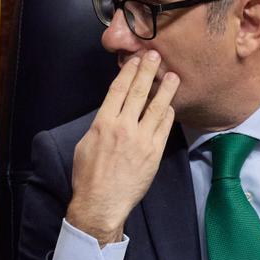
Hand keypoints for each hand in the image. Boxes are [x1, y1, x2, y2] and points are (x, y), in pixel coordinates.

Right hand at [65, 51, 177, 244]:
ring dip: (165, 89)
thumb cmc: (88, 176)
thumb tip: (112, 112)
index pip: (118, 90)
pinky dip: (167, 114)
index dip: (128, 72)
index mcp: (104, 123)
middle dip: (148, 71)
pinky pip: (164, 127)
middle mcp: (124, 127)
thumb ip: (100, 124)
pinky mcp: (154, 152)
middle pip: (139, 92)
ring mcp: (141, 140)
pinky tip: (170, 105)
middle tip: (155, 56)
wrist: (101, 203)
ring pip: (156, 107)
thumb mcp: (85, 144)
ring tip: (173, 76)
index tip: (135, 60)